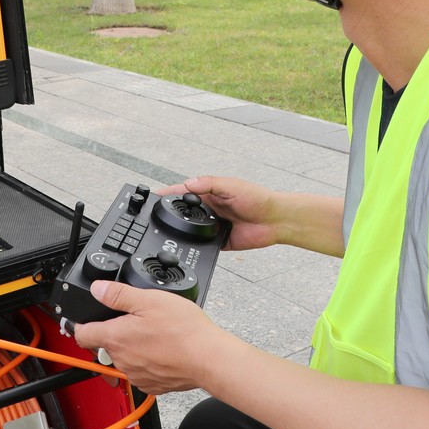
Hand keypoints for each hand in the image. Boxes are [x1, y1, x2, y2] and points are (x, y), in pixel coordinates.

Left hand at [73, 280, 219, 394]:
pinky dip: (146, 361)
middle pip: (105, 345)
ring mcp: (136, 375)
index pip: (82, 334)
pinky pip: (140, 371)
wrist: (209, 358)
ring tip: (154, 334)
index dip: (79, 324)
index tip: (81, 320)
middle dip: (115, 332)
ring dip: (131, 347)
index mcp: (116, 338)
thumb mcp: (149, 299)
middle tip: (135, 320)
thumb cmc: (183, 330)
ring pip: (123, 358)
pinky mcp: (151, 385)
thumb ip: (118, 294)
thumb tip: (97, 289)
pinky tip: (162, 350)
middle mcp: (122, 360)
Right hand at [157, 175, 285, 251]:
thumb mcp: (231, 186)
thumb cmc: (258, 198)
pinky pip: (203, 245)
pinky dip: (197, 245)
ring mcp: (212, 225)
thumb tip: (188, 183)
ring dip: (184, 231)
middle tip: (154, 217)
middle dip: (171, 215)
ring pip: (191, 230)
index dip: (168, 195)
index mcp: (209, 193)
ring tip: (169, 233)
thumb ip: (209, 184)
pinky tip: (191, 245)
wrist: (275, 221)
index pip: (183, 193)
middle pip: (184, 212)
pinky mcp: (218, 241)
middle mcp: (208, 209)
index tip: (153, 197)